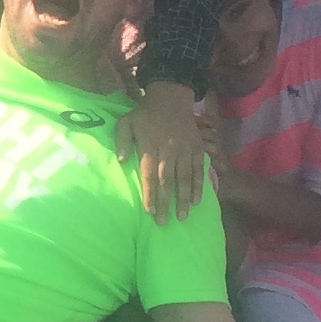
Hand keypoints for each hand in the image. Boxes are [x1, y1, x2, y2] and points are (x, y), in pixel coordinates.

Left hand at [118, 79, 213, 220]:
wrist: (171, 99)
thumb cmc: (144, 115)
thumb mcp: (126, 122)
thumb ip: (122, 141)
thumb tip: (121, 161)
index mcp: (150, 146)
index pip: (149, 174)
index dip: (150, 193)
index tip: (150, 211)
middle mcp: (168, 150)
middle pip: (167, 180)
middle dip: (166, 203)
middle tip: (164, 222)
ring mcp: (185, 149)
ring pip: (185, 178)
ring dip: (184, 198)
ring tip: (182, 216)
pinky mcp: (196, 148)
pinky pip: (198, 169)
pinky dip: (199, 185)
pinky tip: (197, 201)